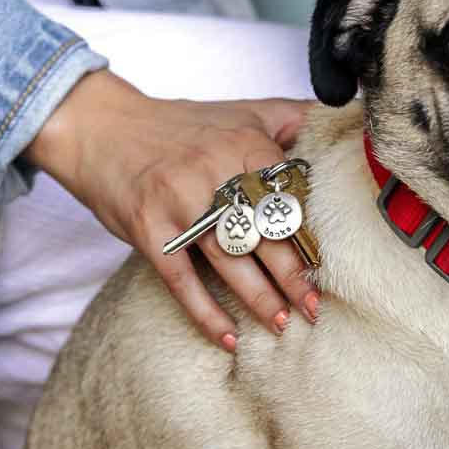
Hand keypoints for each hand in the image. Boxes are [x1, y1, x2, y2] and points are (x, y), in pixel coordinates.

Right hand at [25, 70, 315, 350]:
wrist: (103, 127)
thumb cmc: (182, 127)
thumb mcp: (243, 110)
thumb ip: (292, 118)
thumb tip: (344, 122)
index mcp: (245, 143)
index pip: (289, 197)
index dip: (310, 235)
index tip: (328, 266)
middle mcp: (214, 171)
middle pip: (264, 232)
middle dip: (293, 275)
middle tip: (314, 309)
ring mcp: (179, 203)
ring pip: (229, 259)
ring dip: (259, 298)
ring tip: (281, 324)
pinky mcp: (148, 229)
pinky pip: (181, 279)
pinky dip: (205, 312)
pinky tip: (227, 338)